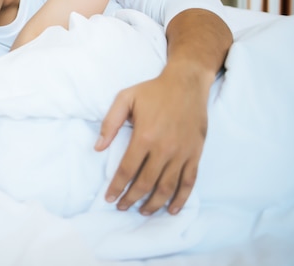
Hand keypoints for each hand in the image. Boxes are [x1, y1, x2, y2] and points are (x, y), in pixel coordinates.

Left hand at [95, 67, 207, 214]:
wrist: (186, 83)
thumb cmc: (153, 91)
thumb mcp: (125, 98)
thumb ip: (109, 123)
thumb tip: (98, 147)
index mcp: (145, 136)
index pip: (127, 170)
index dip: (117, 187)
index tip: (110, 198)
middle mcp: (164, 148)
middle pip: (146, 183)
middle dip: (132, 199)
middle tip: (122, 207)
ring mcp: (182, 153)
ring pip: (167, 187)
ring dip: (154, 203)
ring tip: (143, 212)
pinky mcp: (195, 153)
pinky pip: (189, 182)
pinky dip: (181, 198)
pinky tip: (171, 209)